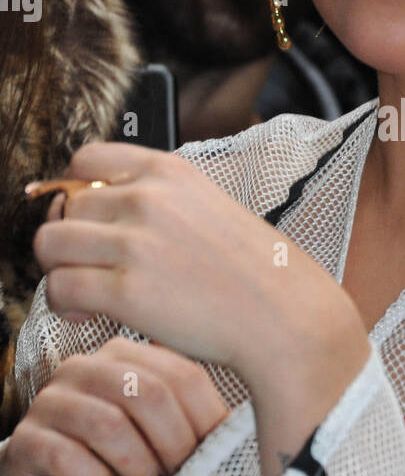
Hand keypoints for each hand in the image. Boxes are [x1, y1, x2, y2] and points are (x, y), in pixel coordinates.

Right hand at [0, 339, 227, 475]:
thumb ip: (196, 431)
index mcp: (127, 357)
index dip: (205, 419)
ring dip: (138, 467)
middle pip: (146, 392)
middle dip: (174, 444)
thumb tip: (245, 439)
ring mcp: (50, 400)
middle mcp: (85, 367)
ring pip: (107, 424)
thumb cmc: (120, 468)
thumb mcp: (164, 445)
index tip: (217, 458)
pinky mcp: (23, 440)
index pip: (181, 373)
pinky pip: (65, 456)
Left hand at [29, 141, 358, 381]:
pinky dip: (64, 304)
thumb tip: (95, 213)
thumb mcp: (207, 206)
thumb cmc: (251, 270)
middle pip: (64, 207)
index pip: (84, 160)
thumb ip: (157, 198)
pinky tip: (90, 314)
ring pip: (50, 245)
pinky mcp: (127, 291)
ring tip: (85, 291)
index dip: (73, 192)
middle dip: (69, 240)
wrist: (283, 315)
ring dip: (59, 270)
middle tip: (90, 267)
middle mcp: (147, 198)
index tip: (85, 221)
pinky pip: (60, 287)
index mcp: (168, 171)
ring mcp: (136, 243)